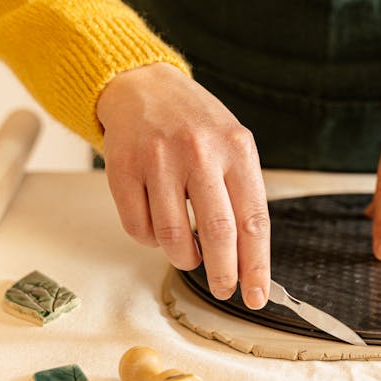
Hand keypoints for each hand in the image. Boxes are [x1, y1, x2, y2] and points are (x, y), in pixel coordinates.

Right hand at [97, 62, 269, 308]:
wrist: (142, 86)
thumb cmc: (194, 124)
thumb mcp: (232, 145)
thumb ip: (242, 194)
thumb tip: (249, 260)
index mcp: (235, 148)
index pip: (253, 220)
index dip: (257, 266)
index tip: (256, 295)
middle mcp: (199, 151)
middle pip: (218, 233)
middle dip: (224, 273)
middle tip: (224, 289)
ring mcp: (158, 159)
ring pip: (172, 237)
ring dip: (184, 258)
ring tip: (189, 256)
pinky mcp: (123, 168)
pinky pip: (138, 227)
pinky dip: (150, 240)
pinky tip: (159, 229)